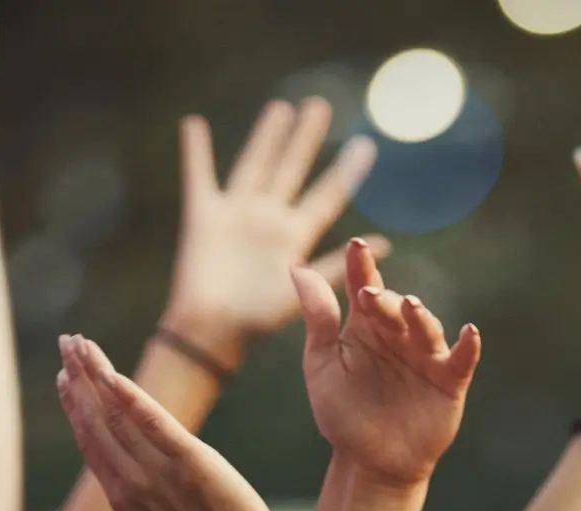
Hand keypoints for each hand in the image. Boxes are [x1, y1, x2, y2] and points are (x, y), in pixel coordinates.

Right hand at [57, 334, 289, 510]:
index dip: (77, 410)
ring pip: (115, 417)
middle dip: (78, 382)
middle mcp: (132, 486)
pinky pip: (152, 424)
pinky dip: (129, 396)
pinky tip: (111, 372)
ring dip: (95, 376)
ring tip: (80, 344)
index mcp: (126, 503)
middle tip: (65, 346)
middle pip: (95, 424)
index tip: (66, 381)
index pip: (94, 447)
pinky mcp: (191, 463)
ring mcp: (158, 475)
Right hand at [162, 98, 385, 367]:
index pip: (327, 195)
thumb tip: (386, 245)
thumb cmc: (258, 320)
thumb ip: (339, 266)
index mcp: (295, 237)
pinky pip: (199, 176)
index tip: (367, 146)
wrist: (212, 332)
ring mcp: (237, 215)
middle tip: (320, 107)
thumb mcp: (306, 294)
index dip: (347, 172)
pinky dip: (196, 152)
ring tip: (280, 109)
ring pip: (255, 164)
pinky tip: (194, 124)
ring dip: (266, 136)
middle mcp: (269, 220)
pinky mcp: (204, 217)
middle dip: (306, 139)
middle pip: (292, 169)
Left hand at [294, 238, 481, 486]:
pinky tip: (468, 332)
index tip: (356, 246)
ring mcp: (425, 357)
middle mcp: (398, 335)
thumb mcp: (321, 365)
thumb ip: (317, 318)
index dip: (361, 267)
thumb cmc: (343, 415)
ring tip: (412, 308)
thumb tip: (297, 268)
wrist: (368, 464)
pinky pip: (461, 359)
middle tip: (370, 294)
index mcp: (366, 327)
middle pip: (394, 307)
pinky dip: (468, 345)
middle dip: (385, 299)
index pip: (364, 287)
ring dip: (420, 317)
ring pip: (426, 327)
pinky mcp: (449, 381)